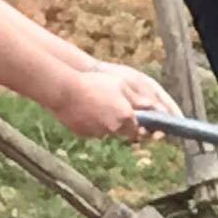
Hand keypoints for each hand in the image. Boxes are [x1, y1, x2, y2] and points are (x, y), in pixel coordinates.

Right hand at [47, 61, 162, 141]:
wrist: (64, 90)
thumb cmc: (94, 83)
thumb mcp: (120, 84)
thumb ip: (137, 98)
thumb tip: (153, 107)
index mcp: (126, 116)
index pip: (139, 129)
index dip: (139, 124)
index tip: (137, 118)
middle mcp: (114, 128)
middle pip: (124, 132)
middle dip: (123, 123)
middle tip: (115, 108)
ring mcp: (98, 133)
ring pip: (108, 131)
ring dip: (107, 123)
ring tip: (97, 104)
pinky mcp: (84, 134)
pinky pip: (93, 130)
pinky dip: (93, 123)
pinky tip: (86, 109)